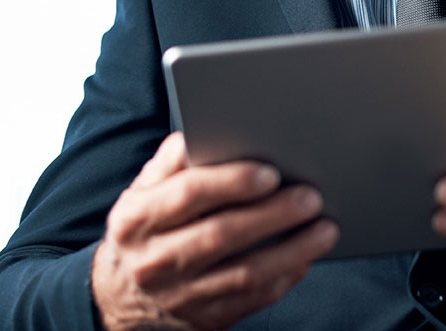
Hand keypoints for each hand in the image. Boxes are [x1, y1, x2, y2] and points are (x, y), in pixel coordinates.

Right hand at [91, 132, 338, 330]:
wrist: (120, 297)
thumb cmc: (144, 230)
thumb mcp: (141, 193)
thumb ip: (169, 163)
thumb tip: (201, 133)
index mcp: (135, 218)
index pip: (188, 194)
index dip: (231, 182)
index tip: (269, 172)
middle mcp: (153, 260)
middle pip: (220, 235)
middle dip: (271, 215)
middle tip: (311, 196)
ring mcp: (179, 295)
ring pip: (243, 273)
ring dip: (291, 250)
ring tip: (325, 228)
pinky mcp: (203, 319)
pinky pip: (250, 300)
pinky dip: (282, 278)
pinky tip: (306, 258)